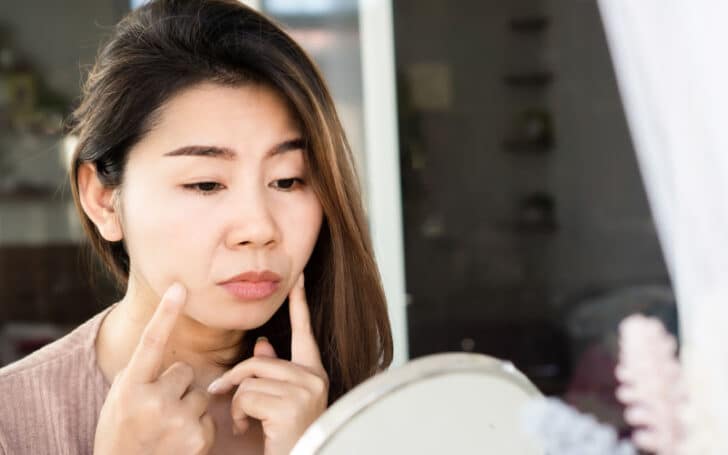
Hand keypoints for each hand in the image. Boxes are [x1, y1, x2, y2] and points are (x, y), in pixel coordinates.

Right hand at [94, 283, 215, 454]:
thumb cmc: (122, 438)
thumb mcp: (120, 402)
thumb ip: (140, 375)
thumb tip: (163, 345)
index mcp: (130, 388)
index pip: (151, 341)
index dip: (165, 312)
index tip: (179, 286)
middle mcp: (153, 401)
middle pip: (185, 371)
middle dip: (176, 388)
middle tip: (157, 413)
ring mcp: (178, 420)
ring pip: (200, 394)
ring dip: (189, 408)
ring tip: (167, 431)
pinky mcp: (199, 438)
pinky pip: (209, 417)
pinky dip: (198, 429)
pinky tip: (179, 444)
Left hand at [207, 273, 328, 454]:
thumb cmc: (287, 439)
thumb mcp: (280, 402)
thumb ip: (273, 372)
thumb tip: (262, 344)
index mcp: (314, 375)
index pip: (304, 333)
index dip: (300, 304)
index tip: (299, 279)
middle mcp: (315, 379)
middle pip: (258, 361)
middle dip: (234, 379)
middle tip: (219, 393)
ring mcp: (305, 391)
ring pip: (250, 379)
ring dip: (237, 403)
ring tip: (246, 422)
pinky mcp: (290, 405)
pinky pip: (247, 396)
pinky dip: (239, 414)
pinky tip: (249, 428)